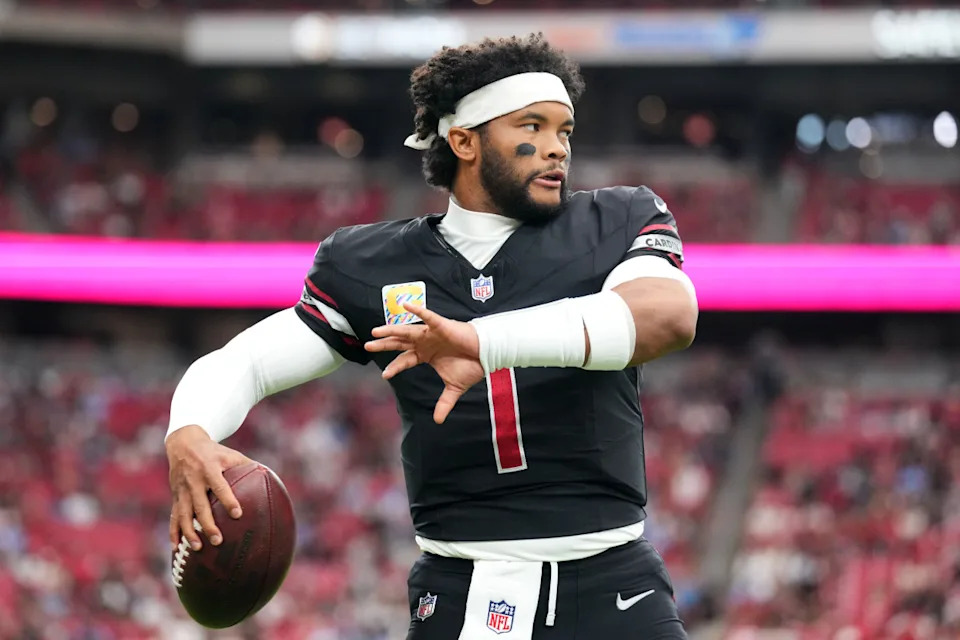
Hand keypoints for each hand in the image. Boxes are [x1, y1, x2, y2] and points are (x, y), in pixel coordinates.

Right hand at [166, 425, 251, 550]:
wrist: (183, 443)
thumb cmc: (214, 451)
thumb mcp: (230, 454)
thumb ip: (248, 465)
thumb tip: (271, 477)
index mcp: (209, 469)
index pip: (220, 487)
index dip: (228, 500)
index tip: (238, 514)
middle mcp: (194, 481)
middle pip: (200, 506)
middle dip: (208, 524)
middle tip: (219, 540)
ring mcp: (182, 490)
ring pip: (184, 514)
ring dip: (190, 532)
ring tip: (199, 548)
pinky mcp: (175, 497)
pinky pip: (173, 516)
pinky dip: (174, 532)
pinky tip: (176, 548)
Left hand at [365, 303, 483, 423]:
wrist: (487, 355)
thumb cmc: (471, 366)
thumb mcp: (454, 388)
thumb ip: (444, 403)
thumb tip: (438, 421)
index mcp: (426, 355)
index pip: (405, 360)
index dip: (394, 367)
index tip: (384, 375)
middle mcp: (425, 343)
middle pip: (399, 343)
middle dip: (384, 344)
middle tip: (367, 346)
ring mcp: (431, 333)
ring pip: (407, 331)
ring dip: (391, 330)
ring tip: (376, 331)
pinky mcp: (441, 326)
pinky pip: (428, 317)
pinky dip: (418, 311)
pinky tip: (406, 305)